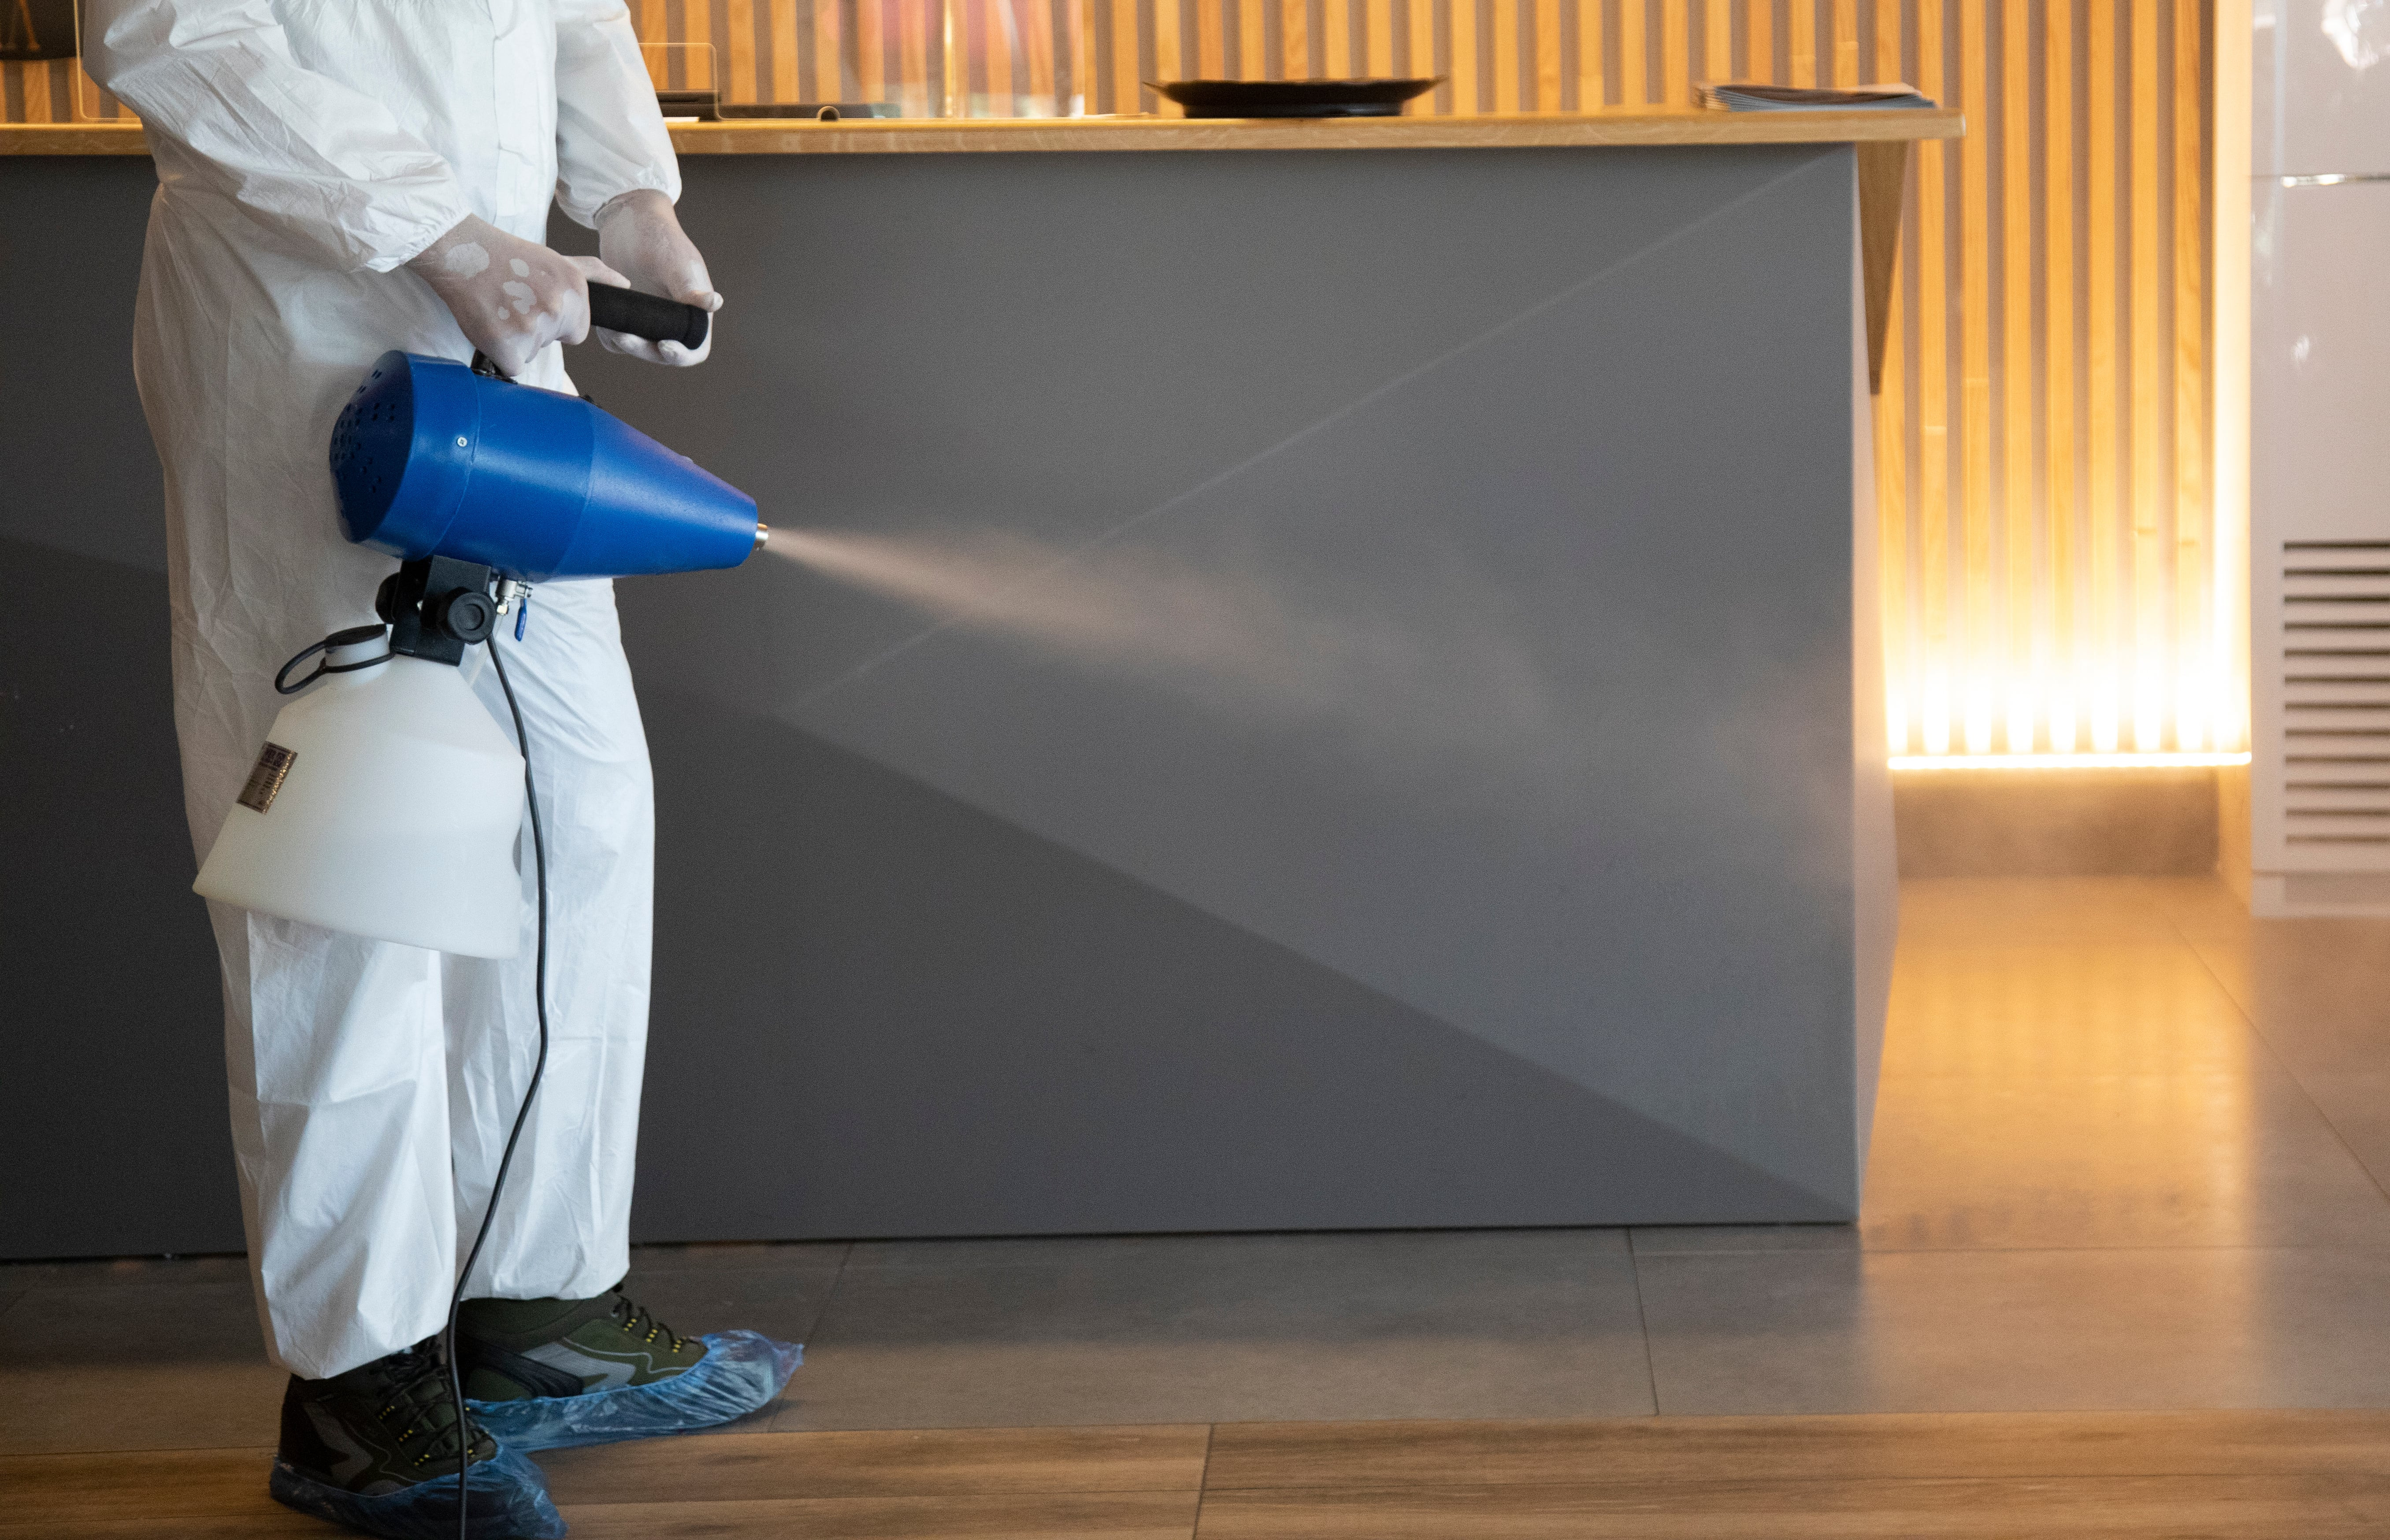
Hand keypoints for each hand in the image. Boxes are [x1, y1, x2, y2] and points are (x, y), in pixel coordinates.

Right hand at [408, 215, 590, 377]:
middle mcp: (559, 309)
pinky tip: (490, 324)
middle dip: (533, 329)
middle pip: (551, 342)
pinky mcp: (507, 345)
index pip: (576, 332)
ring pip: (530, 353)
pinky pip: (511, 366)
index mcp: (576, 290)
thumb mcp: (557, 259)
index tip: (533, 302)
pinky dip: (498, 353)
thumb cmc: (505, 256)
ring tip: (498, 308)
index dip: (554, 322)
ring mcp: (532, 327)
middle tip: (511, 302)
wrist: (461, 251)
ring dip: (514, 339)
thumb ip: (593, 274)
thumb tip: (624, 284)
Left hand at [594, 189, 720, 365]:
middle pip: (662, 353)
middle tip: (625, 336)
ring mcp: (648, 318)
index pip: (695, 348)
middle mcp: (672, 320)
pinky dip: (610, 333)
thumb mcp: (676, 263)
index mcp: (694, 312)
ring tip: (612, 325)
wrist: (628, 220)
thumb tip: (715, 303)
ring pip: (638, 347)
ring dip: (624, 343)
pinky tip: (605, 318)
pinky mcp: (627, 313)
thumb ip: (690, 288)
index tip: (664, 346)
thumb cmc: (660, 237)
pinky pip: (616, 337)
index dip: (682, 355)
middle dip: (644, 349)